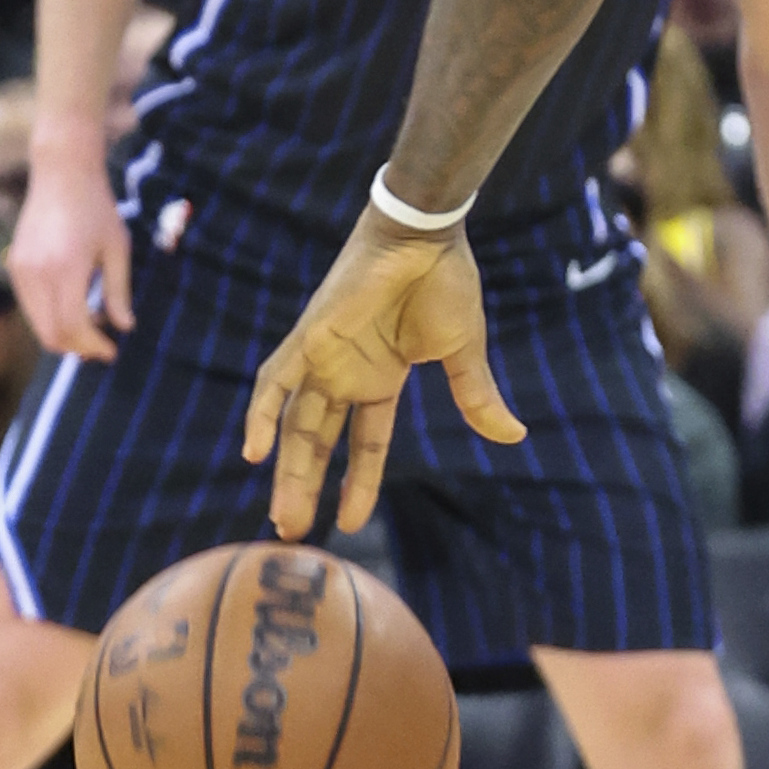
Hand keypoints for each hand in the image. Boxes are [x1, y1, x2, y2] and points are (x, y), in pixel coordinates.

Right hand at [8, 148, 132, 361]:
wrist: (61, 172)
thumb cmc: (96, 207)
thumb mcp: (117, 248)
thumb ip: (118, 291)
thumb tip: (124, 327)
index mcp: (66, 267)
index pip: (73, 325)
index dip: (92, 345)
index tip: (111, 350)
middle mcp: (37, 272)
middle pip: (50, 333)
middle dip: (77, 346)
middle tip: (102, 346)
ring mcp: (21, 269)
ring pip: (37, 324)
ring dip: (63, 333)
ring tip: (92, 324)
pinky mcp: (14, 265)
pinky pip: (30, 306)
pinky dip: (50, 316)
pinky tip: (74, 305)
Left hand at [241, 207, 518, 537]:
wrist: (424, 236)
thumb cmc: (444, 283)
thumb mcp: (464, 352)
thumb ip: (476, 396)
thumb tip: (514, 436)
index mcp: (380, 379)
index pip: (364, 443)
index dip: (357, 483)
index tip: (349, 522)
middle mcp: (345, 374)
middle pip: (317, 441)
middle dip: (304, 486)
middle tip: (292, 531)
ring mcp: (323, 358)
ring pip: (293, 424)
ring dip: (285, 469)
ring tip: (283, 517)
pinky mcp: (308, 338)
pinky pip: (273, 380)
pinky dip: (260, 414)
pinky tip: (254, 453)